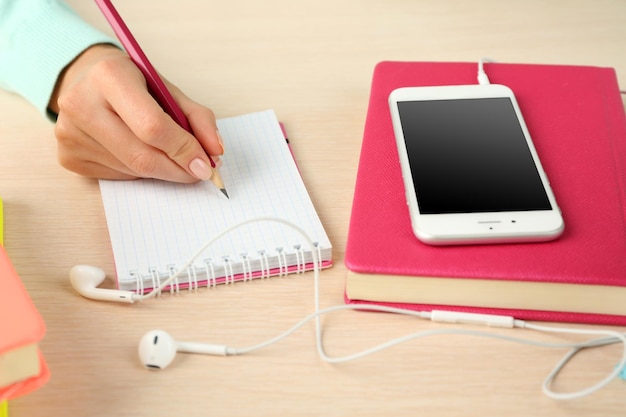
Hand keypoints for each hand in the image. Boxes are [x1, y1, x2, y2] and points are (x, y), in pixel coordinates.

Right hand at [49, 44, 223, 182]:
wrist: (86, 80)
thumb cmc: (134, 85)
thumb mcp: (167, 89)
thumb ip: (197, 118)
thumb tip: (215, 152)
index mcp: (109, 76)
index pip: (153, 126)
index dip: (184, 150)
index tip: (207, 163)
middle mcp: (81, 103)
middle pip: (142, 156)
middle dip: (178, 169)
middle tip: (199, 172)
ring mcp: (70, 133)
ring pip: (133, 170)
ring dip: (162, 170)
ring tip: (168, 154)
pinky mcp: (68, 156)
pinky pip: (119, 176)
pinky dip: (140, 171)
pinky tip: (138, 150)